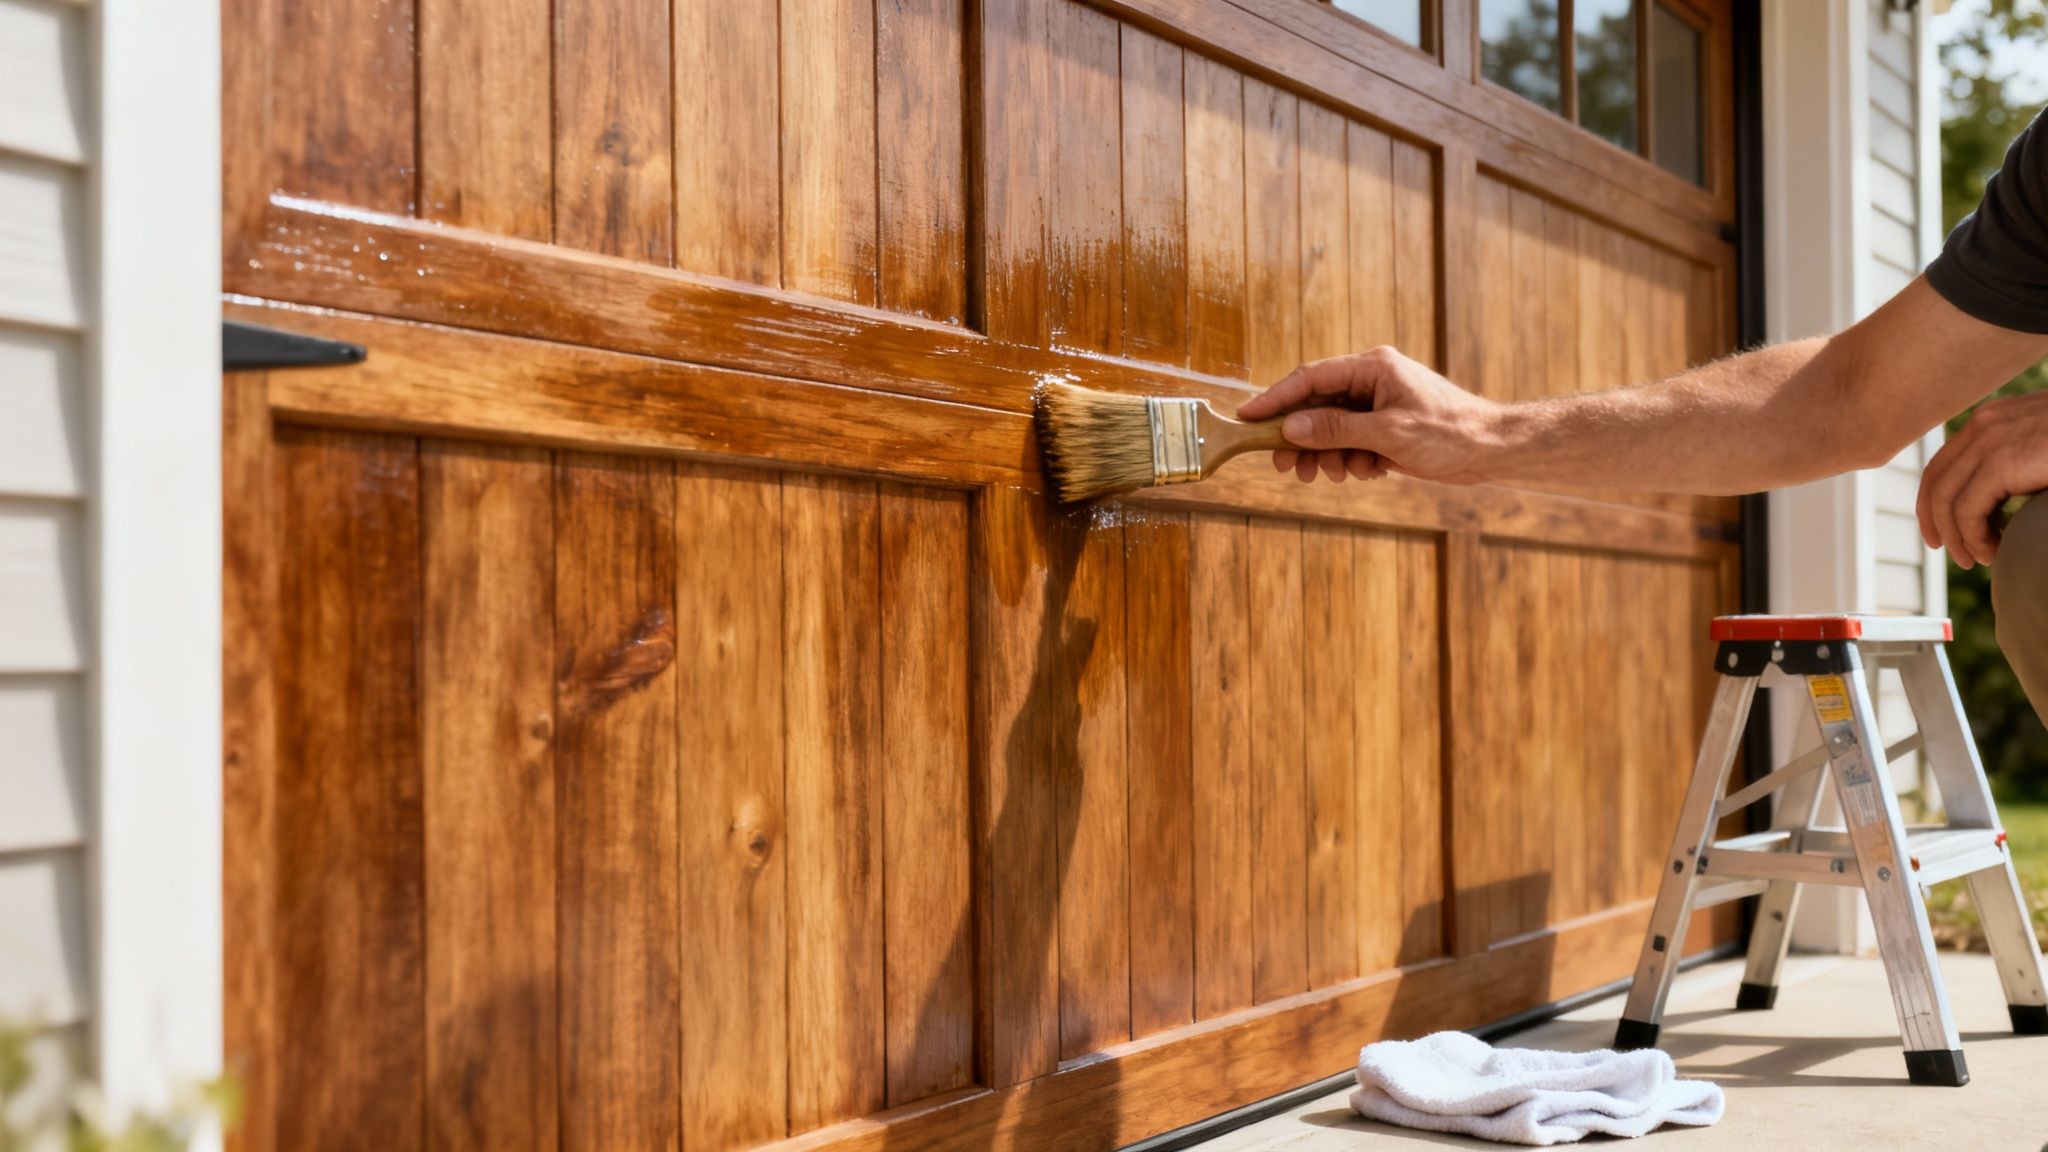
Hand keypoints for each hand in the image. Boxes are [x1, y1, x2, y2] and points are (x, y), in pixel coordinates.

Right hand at [1236, 346, 1505, 484]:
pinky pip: (1350, 441)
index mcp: (1372, 367)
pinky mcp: (1384, 426)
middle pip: (1316, 406)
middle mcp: (1371, 380)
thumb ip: (1336, 430)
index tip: (1248, 419)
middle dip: (1302, 439)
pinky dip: (1351, 459)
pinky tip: (1368, 471)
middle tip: (1287, 467)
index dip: (1275, 399)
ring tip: (1334, 475)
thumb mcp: (1388, 434)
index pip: (1310, 378)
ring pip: (1331, 428)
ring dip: (1328, 455)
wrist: (1492, 450)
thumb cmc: (1450, 433)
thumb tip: (1291, 428)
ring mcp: (1377, 404)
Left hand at [1918, 391, 2047, 567]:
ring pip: (1948, 501)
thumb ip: (2022, 465)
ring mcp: (1989, 439)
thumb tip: (2001, 503)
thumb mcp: (2046, 447)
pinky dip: (1975, 537)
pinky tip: (1995, 550)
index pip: (1943, 464)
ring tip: (1979, 558)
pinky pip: (1968, 509)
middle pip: (1937, 482)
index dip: (1934, 503)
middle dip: (1938, 524)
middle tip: (1957, 555)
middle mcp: (1983, 425)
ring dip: (1959, 537)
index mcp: (1992, 419)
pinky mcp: (2002, 461)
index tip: (1941, 534)